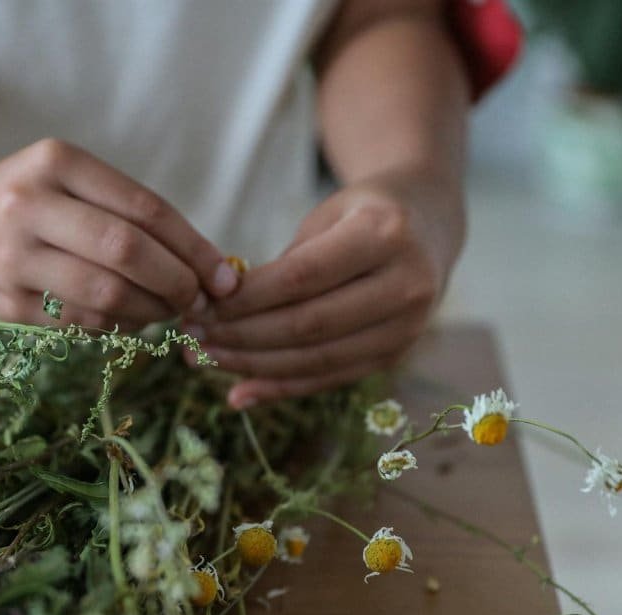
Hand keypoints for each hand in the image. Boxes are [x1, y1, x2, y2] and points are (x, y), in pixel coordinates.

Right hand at [0, 138, 238, 328]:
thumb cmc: (26, 196)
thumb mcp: (68, 178)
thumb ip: (128, 212)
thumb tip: (207, 268)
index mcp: (56, 162)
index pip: (144, 208)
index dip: (193, 248)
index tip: (223, 276)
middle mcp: (29, 205)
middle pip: (126, 252)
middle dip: (176, 283)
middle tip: (197, 299)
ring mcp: (12, 257)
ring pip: (105, 295)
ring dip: (150, 311)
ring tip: (165, 310)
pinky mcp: (4, 302)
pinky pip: (79, 322)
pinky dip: (117, 326)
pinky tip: (127, 318)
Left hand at [186, 171, 464, 406]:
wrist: (429, 224)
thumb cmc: (361, 214)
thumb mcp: (326, 217)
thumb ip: (282, 264)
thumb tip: (219, 310)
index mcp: (385, 233)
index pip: (302, 277)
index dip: (246, 299)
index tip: (200, 305)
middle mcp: (407, 283)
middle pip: (309, 325)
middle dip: (241, 336)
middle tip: (192, 337)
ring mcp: (408, 325)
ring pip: (318, 359)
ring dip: (254, 366)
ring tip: (204, 360)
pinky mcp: (397, 353)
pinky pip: (331, 379)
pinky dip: (282, 388)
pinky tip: (240, 393)